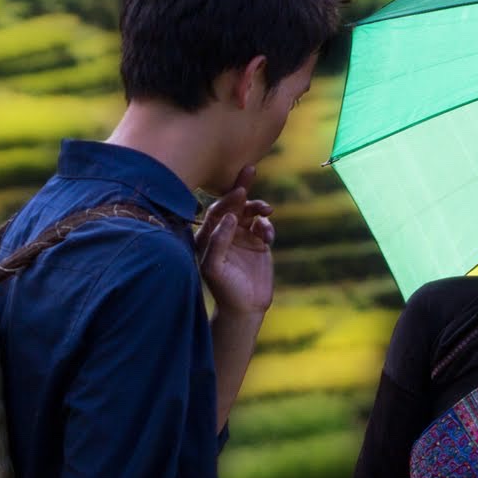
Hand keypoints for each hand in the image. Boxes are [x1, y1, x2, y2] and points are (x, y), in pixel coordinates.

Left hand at [196, 165, 274, 316]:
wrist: (245, 308)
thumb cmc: (224, 288)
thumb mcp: (214, 267)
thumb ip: (218, 241)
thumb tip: (230, 217)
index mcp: (208, 236)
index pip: (217, 211)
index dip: (228, 199)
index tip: (240, 191)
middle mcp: (224, 232)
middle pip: (233, 204)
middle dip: (242, 187)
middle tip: (249, 170)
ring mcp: (242, 236)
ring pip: (250, 212)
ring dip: (258, 207)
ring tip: (267, 210)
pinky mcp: (258, 243)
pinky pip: (264, 225)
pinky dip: (267, 226)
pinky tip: (268, 237)